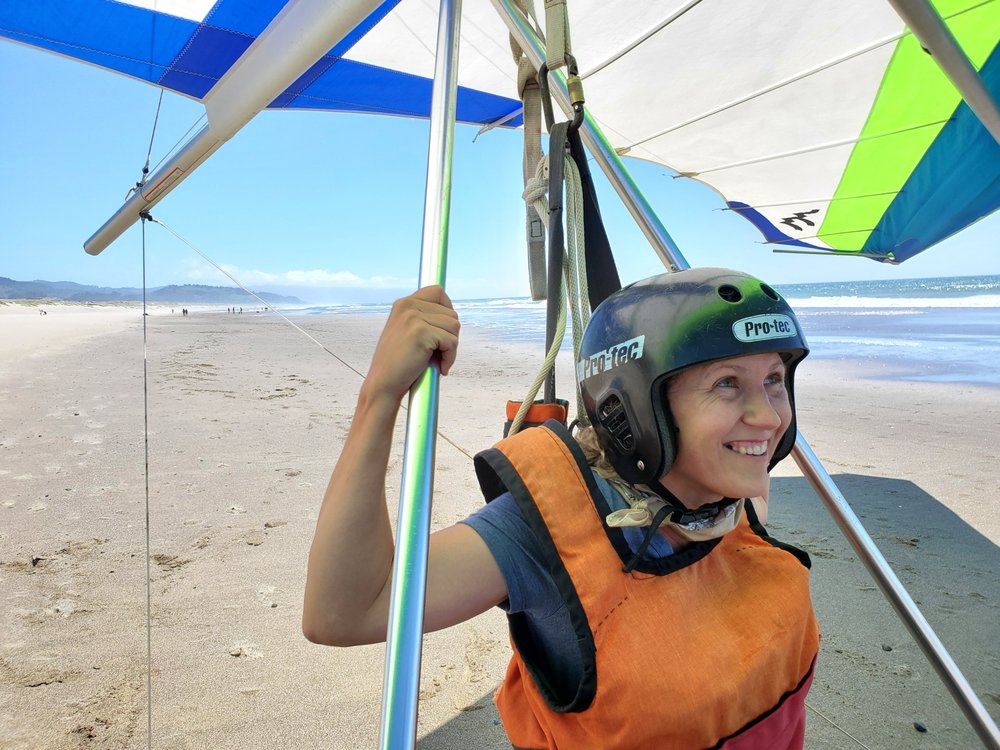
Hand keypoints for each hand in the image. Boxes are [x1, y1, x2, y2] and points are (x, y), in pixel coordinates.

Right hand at [365, 285, 459, 403]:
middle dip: (451, 335)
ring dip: (451, 348)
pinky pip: (451, 342)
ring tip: (438, 360)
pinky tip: (439, 367)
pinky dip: (449, 358)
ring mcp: (413, 318)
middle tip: (439, 353)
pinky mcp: (421, 332)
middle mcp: (408, 305)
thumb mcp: (407, 332)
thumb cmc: (398, 363)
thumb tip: (452, 316)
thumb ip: (423, 319)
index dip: (448, 310)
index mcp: (404, 304)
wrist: (384, 383)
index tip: (445, 330)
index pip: (438, 292)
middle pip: (451, 313)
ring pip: (454, 326)